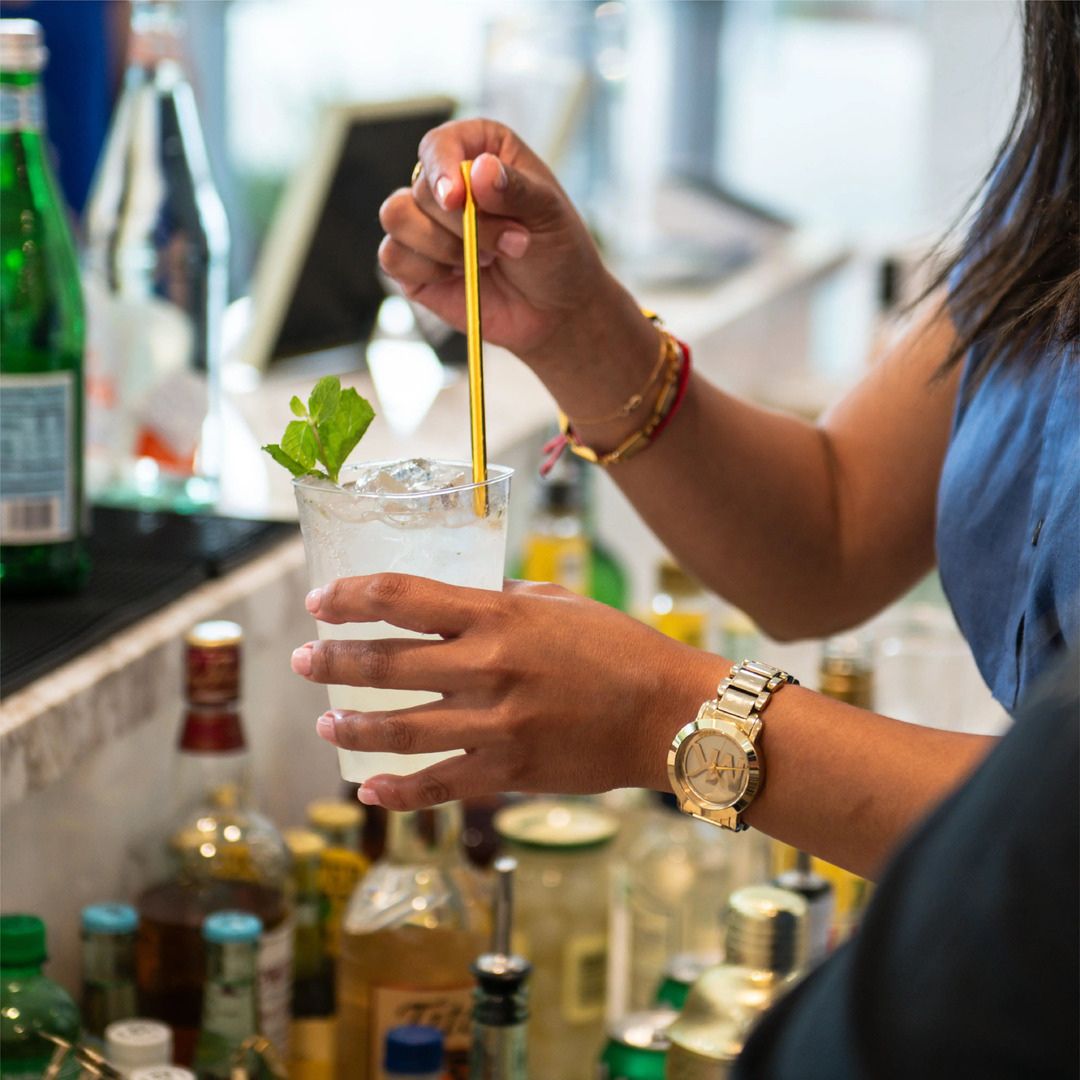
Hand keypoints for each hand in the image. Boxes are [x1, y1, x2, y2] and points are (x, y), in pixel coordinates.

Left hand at [291, 573, 725, 810]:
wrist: (668, 713)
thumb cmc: (618, 647)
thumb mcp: (557, 602)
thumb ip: (499, 597)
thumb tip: (450, 596)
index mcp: (499, 617)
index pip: (402, 598)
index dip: (351, 597)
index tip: (320, 600)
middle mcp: (488, 669)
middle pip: (385, 664)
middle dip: (332, 661)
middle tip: (302, 659)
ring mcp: (496, 725)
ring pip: (399, 730)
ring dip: (351, 728)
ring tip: (326, 725)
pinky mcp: (508, 771)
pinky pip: (438, 785)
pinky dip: (397, 791)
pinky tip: (368, 787)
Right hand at [378, 118, 628, 366]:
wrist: (556, 311)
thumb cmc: (557, 252)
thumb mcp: (550, 214)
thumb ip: (516, 189)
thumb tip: (479, 171)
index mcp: (478, 151)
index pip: (439, 144)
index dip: (442, 168)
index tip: (457, 196)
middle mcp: (446, 181)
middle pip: (421, 188)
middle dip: (466, 224)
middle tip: (511, 245)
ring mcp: (425, 223)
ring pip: (396, 216)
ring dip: (444, 246)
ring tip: (486, 261)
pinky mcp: (413, 264)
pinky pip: (392, 256)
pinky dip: (427, 270)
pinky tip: (461, 277)